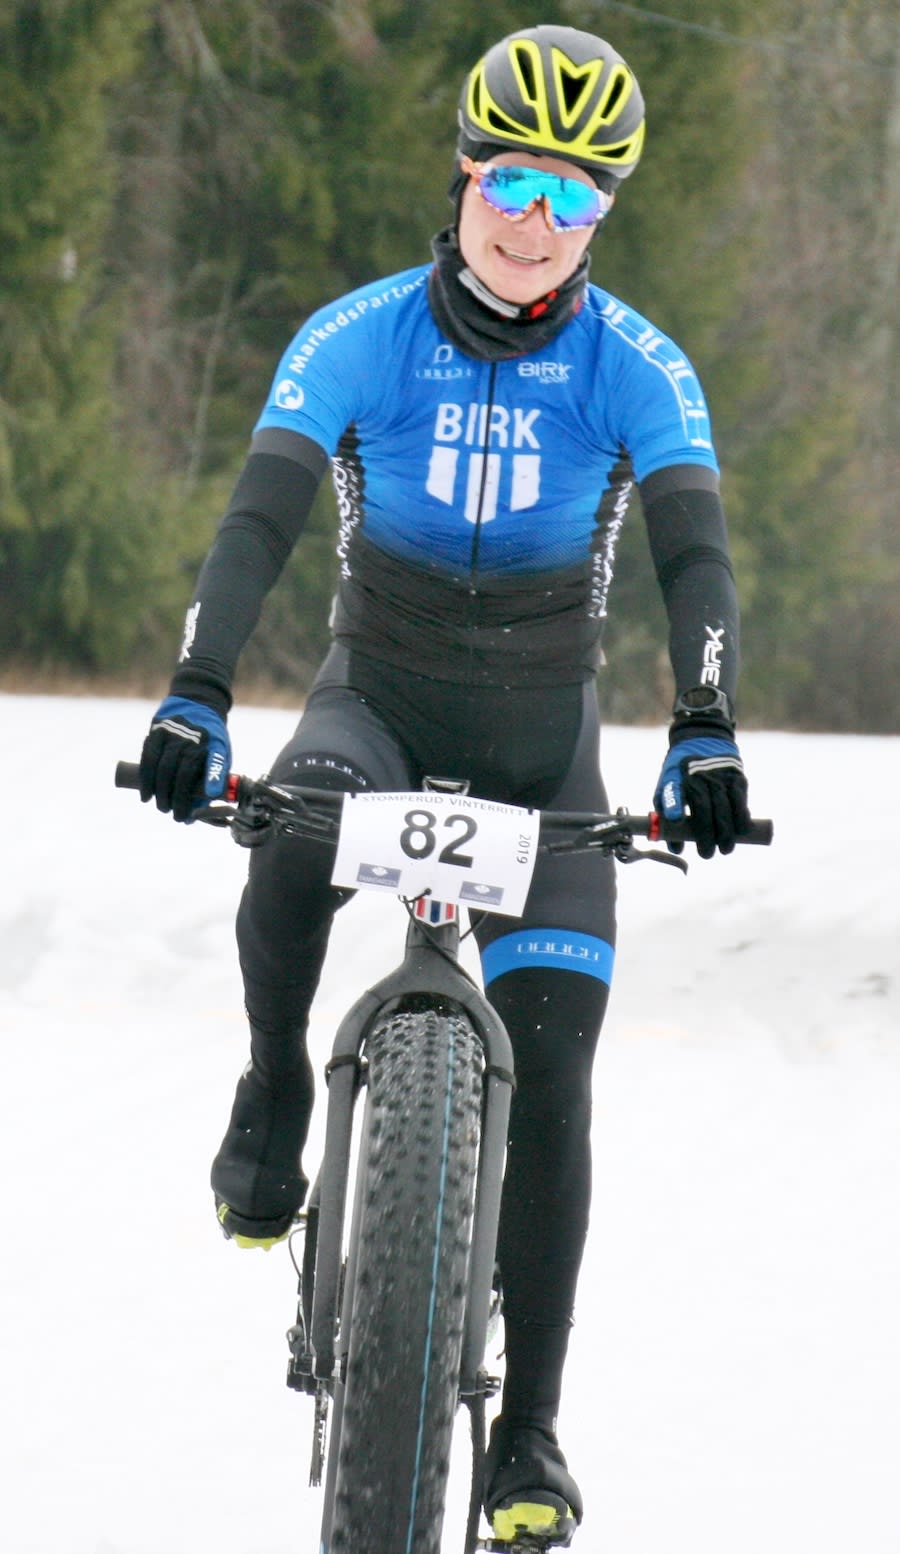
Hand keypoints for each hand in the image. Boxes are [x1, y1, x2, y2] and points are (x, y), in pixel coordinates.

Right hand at [139, 695, 230, 821]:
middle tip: (176, 815)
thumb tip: (200, 810)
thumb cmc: (211, 737)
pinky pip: (148, 758)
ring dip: (159, 792)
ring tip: (161, 807)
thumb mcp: (221, 752)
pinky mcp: (157, 732)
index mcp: (213, 744)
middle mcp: (192, 738)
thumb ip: (213, 776)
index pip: (211, 765)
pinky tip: (145, 795)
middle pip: (182, 773)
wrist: (199, 702)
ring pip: (163, 767)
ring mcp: (173, 734)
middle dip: (177, 798)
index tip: (205, 801)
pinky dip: (145, 779)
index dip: (210, 781)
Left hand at [654, 731, 750, 858]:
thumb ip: (667, 815)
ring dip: (726, 832)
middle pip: (703, 808)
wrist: (701, 738)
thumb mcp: (665, 786)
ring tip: (725, 849)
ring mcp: (718, 775)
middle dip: (706, 835)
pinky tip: (742, 831)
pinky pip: (740, 799)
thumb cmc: (680, 773)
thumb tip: (676, 848)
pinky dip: (742, 817)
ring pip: (724, 806)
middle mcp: (697, 775)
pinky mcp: (736, 776)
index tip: (676, 820)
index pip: (673, 792)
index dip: (673, 805)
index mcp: (675, 777)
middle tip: (707, 854)